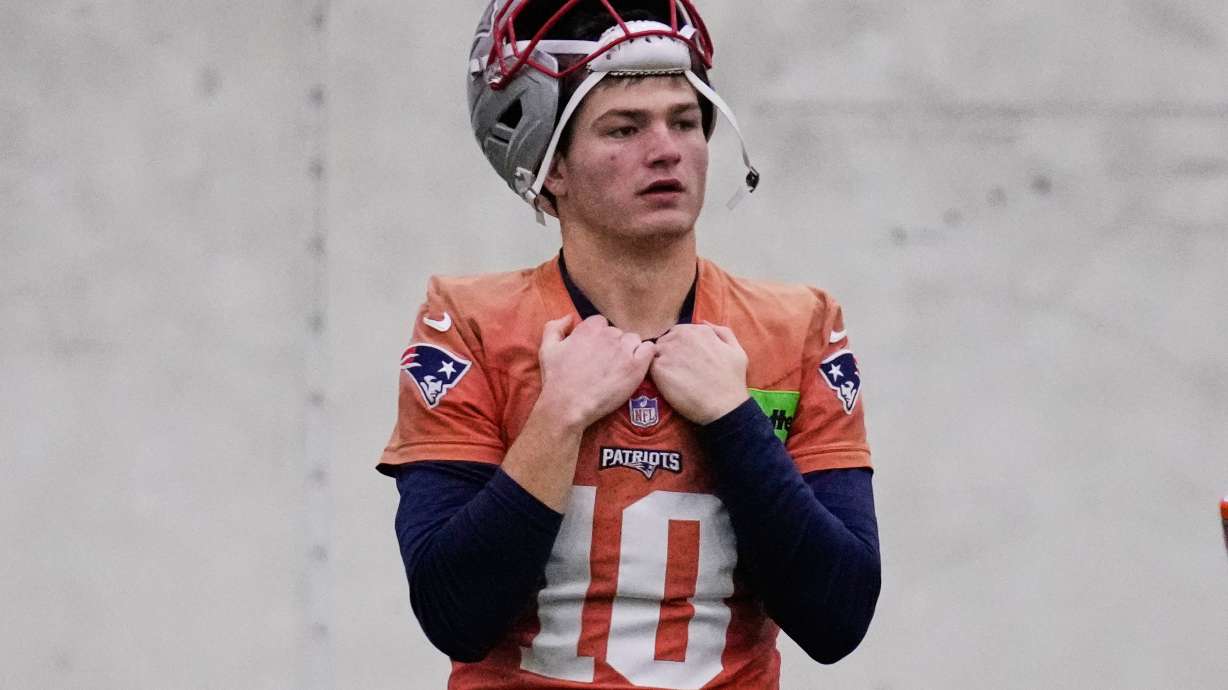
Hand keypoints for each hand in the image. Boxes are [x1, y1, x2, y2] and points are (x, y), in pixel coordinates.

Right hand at [536, 314, 656, 430]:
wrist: (568, 406)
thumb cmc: (556, 379)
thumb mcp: (546, 348)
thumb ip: (555, 326)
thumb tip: (570, 317)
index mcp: (589, 328)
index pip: (601, 323)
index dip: (598, 337)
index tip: (594, 351)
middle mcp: (608, 335)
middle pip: (618, 332)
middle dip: (613, 345)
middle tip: (605, 363)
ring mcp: (624, 350)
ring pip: (634, 340)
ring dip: (629, 350)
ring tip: (619, 367)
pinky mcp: (636, 366)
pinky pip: (649, 350)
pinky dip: (645, 355)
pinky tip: (636, 366)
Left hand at [651, 322, 748, 424]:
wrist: (724, 406)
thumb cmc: (732, 380)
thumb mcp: (736, 350)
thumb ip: (721, 332)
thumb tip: (703, 323)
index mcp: (698, 330)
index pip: (678, 333)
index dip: (680, 348)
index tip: (686, 362)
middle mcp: (681, 336)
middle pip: (665, 341)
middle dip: (669, 353)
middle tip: (678, 372)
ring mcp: (668, 351)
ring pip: (655, 353)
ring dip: (660, 363)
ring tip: (673, 379)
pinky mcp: (658, 368)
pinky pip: (650, 366)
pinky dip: (655, 375)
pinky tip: (667, 385)